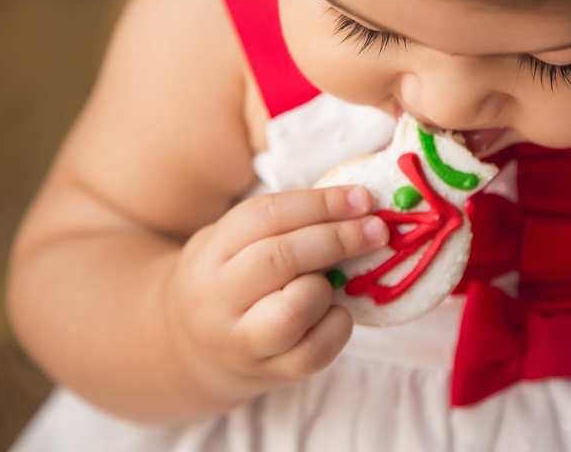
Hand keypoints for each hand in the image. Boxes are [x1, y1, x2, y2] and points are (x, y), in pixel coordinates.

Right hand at [164, 185, 388, 405]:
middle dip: (338, 239)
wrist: (193, 348)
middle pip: (280, 257)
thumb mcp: (236, 241)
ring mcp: (241, 339)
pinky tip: (337, 312)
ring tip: (333, 282)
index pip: (267, 215)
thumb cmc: (233, 278)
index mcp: (212, 250)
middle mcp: (218, 296)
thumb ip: (285, 222)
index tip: (363, 198)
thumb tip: (359, 204)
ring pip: (292, 311)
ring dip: (326, 288)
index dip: (321, 203)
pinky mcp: (268, 371)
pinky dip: (337, 327)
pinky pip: (314, 352)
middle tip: (377, 230)